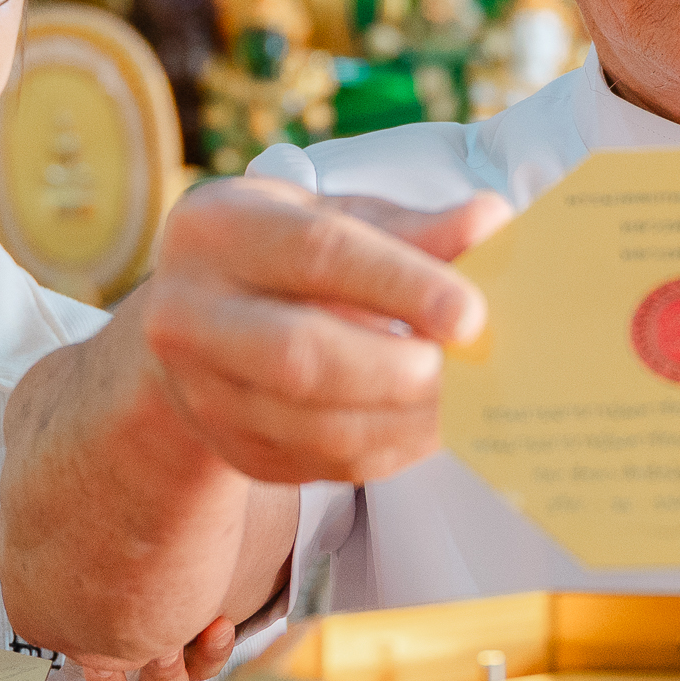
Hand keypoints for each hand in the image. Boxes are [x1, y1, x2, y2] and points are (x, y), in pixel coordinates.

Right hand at [126, 177, 511, 484]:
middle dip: (396, 368)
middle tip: (466, 369)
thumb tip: (490, 219)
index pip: (317, 254)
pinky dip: (391, 448)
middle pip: (300, 355)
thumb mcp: (335, 217)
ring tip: (464, 402)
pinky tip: (430, 425)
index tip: (470, 312)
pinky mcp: (233, 447)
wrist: (198, 322)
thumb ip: (412, 228)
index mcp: (217, 229)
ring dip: (404, 420)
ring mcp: (203, 390)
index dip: (400, 284)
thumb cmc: (282, 254)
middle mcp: (189, 312)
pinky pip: (323, 462)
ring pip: (313, 424)